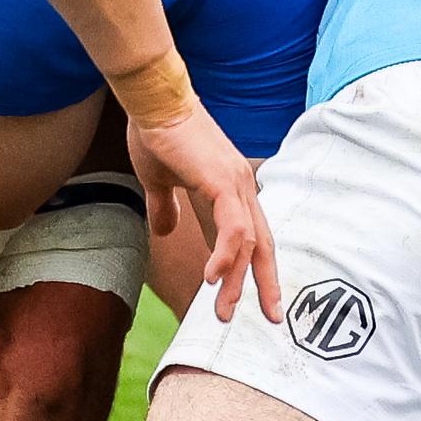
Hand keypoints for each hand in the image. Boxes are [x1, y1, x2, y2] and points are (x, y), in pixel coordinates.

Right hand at [127, 100, 281, 321]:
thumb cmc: (156, 133)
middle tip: (269, 319)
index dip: (258, 270)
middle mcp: (242, 188)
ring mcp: (235, 184)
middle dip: (266, 285)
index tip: (258, 301)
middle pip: (264, 245)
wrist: (152, 101)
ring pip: (249, 243)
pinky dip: (226, 255)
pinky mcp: (221, 181)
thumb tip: (163, 230)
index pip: (253, 237)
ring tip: (222, 310)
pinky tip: (212, 277)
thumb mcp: (159, 181)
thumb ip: (165, 206)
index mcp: (231, 190)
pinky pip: (233, 227)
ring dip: (237, 280)